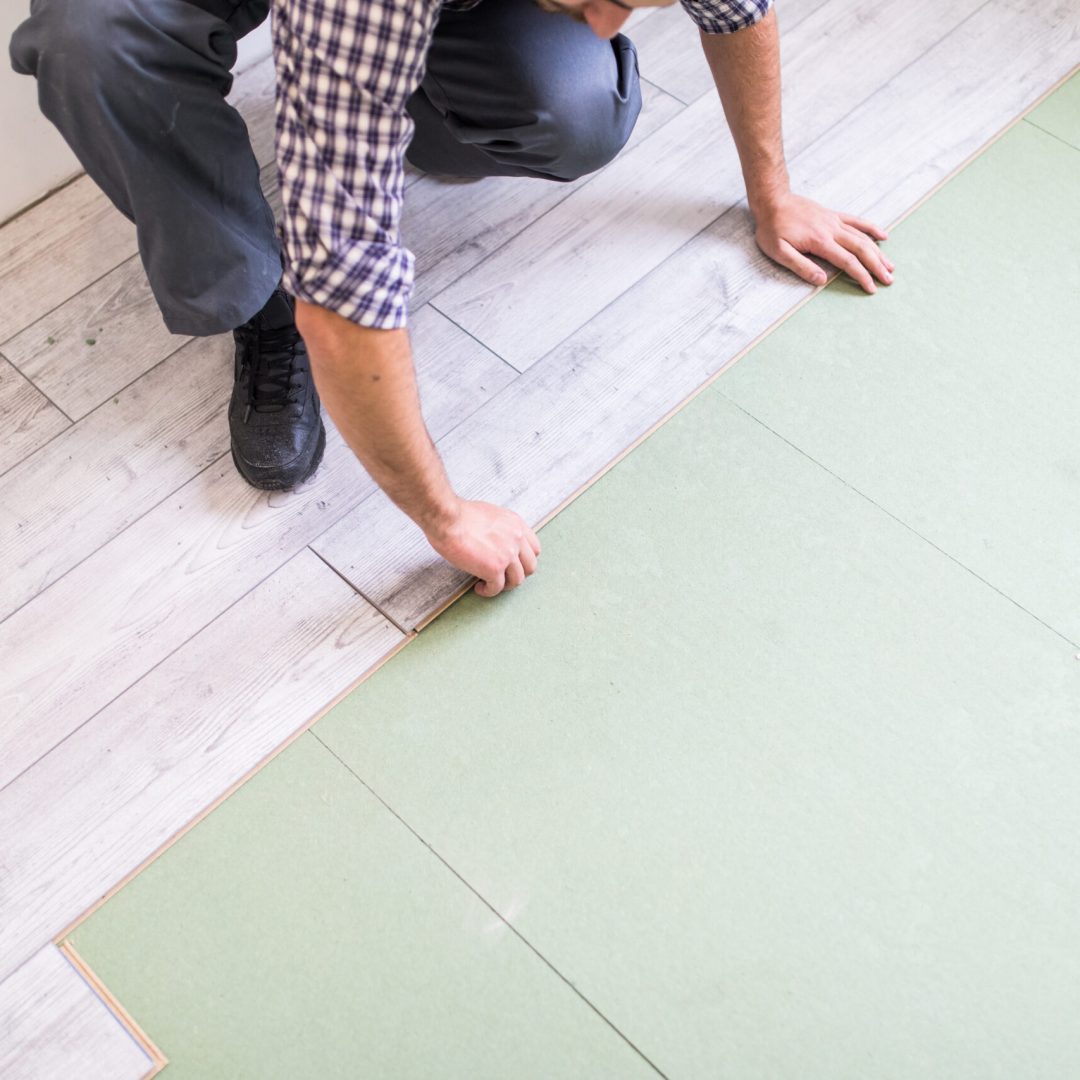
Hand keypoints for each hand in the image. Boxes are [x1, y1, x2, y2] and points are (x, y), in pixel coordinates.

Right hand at [426, 499, 541, 597]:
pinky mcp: (494, 568)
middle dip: (517, 574)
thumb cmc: (459, 514)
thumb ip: (500, 528)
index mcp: (516, 524)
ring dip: (504, 585)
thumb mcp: (490, 514)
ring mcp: (508, 555)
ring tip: (489, 584)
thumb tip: (495, 540)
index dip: (524, 560)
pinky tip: (479, 588)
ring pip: (517, 580)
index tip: (513, 564)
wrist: (448, 518)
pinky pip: (497, 588)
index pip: (534, 548)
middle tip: (503, 577)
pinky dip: (488, 591)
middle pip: (530, 567)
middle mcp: (516, 539)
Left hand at [752, 192, 893, 293]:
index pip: (847, 261)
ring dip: (878, 252)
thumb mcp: (779, 252)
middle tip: (889, 280)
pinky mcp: (833, 215)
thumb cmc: (772, 229)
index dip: (861, 276)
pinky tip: (883, 236)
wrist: (772, 201)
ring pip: (862, 237)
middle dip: (876, 266)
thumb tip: (822, 280)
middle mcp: (832, 230)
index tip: (871, 288)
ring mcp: (834, 221)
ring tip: (890, 266)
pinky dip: (871, 229)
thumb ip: (800, 266)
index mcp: (820, 241)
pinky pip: (857, 222)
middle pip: (861, 249)